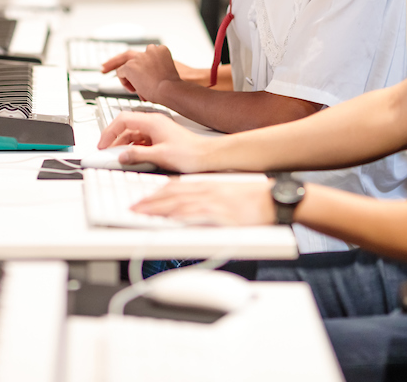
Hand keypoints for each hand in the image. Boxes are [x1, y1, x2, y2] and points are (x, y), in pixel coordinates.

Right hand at [97, 109, 213, 173]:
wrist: (208, 156)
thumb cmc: (190, 152)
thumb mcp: (159, 156)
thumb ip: (137, 155)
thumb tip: (121, 155)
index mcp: (152, 122)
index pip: (122, 119)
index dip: (109, 131)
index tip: (102, 144)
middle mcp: (153, 123)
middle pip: (126, 127)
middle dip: (114, 138)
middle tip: (105, 151)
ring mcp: (157, 131)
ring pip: (133, 135)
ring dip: (123, 145)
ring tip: (116, 156)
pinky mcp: (161, 139)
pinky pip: (141, 141)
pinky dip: (133, 148)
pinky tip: (131, 157)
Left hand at [111, 45, 180, 101]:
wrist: (171, 88)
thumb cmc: (173, 85)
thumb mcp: (167, 74)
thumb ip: (156, 75)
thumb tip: (148, 86)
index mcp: (160, 51)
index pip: (144, 54)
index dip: (136, 63)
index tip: (132, 68)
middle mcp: (148, 51)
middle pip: (128, 54)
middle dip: (116, 60)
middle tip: (105, 66)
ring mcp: (139, 58)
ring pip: (125, 65)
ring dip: (120, 72)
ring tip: (110, 74)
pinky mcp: (130, 66)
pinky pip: (121, 73)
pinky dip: (124, 82)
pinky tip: (132, 89)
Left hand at [133, 179, 274, 225]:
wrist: (273, 200)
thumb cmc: (254, 200)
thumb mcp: (227, 194)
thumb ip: (209, 199)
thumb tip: (194, 210)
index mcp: (208, 186)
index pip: (176, 187)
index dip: (156, 193)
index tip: (143, 199)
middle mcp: (206, 192)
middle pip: (172, 195)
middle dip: (150, 202)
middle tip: (133, 207)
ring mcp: (212, 203)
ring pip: (178, 204)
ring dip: (157, 209)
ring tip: (140, 213)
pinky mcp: (219, 214)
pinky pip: (194, 216)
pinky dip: (178, 218)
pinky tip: (167, 220)